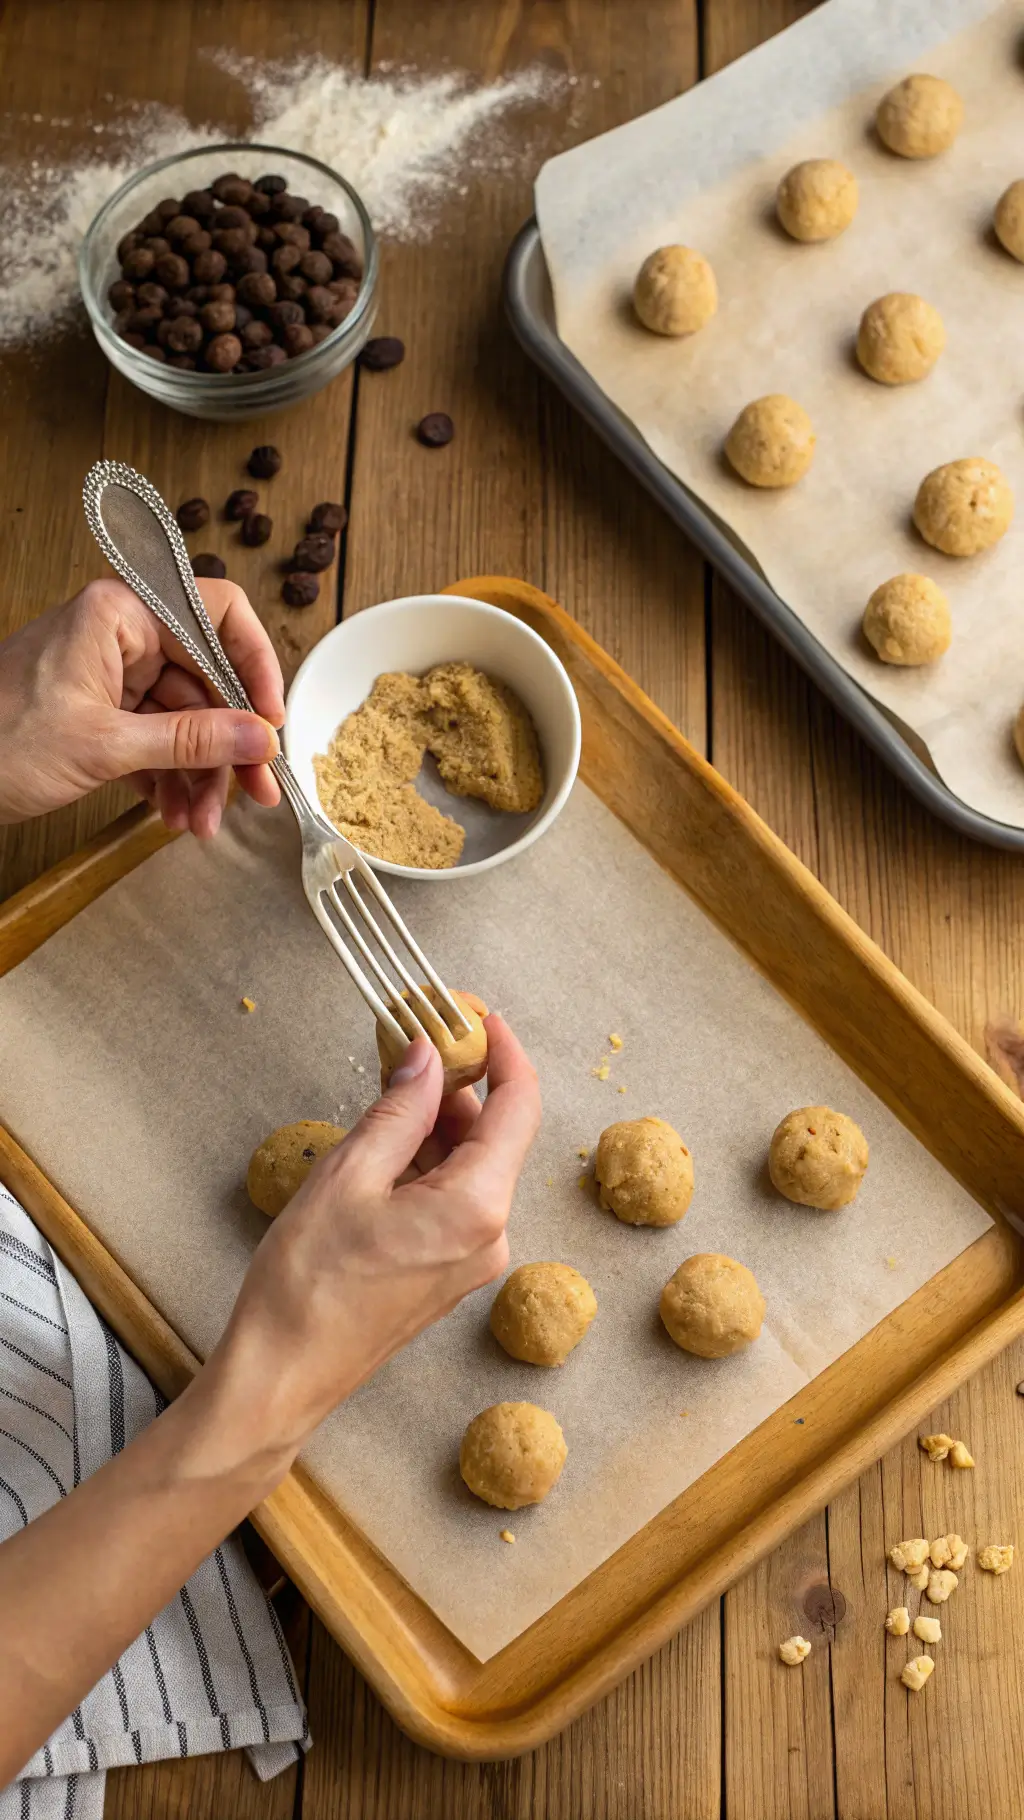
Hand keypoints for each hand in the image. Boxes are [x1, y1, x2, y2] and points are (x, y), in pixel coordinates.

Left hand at [0, 576, 284, 836]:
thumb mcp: (106, 746)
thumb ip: (192, 740)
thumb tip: (260, 738)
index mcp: (120, 612)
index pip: (218, 615)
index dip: (255, 666)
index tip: (270, 719)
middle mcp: (120, 633)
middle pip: (208, 679)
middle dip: (229, 744)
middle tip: (256, 792)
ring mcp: (110, 673)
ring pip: (185, 718)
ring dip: (200, 775)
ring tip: (201, 823)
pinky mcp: (100, 711)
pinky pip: (157, 739)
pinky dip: (170, 779)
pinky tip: (175, 816)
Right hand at [206, 1016, 540, 1473]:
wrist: (282, 1376)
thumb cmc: (307, 1285)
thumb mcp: (348, 1175)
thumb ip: (399, 1109)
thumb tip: (428, 1057)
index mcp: (477, 1206)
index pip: (518, 1106)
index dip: (504, 1053)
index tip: (479, 1016)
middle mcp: (491, 1235)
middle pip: (496, 1135)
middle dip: (461, 1085)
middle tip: (418, 1043)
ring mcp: (473, 1259)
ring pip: (473, 1167)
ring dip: (440, 1124)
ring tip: (390, 1090)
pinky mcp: (449, 1273)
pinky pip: (455, 1199)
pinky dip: (429, 1163)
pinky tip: (386, 1146)